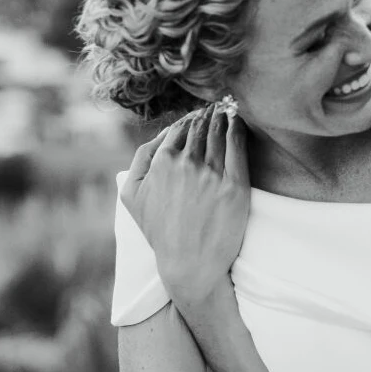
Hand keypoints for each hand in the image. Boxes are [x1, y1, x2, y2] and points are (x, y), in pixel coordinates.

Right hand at [118, 103, 249, 307]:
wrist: (189, 264)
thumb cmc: (159, 232)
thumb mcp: (132, 196)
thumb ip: (140, 160)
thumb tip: (159, 135)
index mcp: (162, 162)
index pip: (180, 128)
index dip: (191, 119)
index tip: (199, 115)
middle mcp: (187, 164)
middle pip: (201, 127)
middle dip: (208, 114)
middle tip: (217, 106)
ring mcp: (212, 174)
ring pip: (219, 132)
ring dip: (223, 116)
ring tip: (228, 110)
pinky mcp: (235, 185)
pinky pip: (238, 146)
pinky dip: (238, 128)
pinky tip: (238, 121)